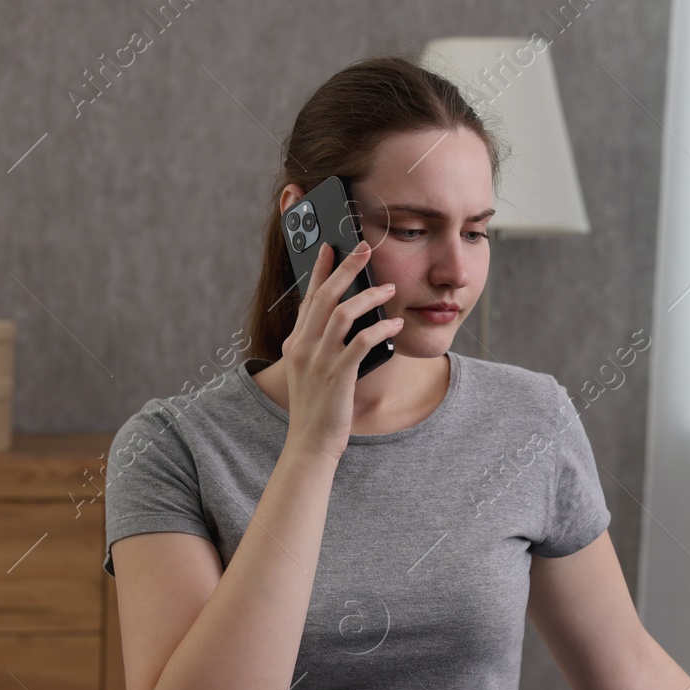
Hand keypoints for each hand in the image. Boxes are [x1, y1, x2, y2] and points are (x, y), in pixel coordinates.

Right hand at [278, 240, 402, 461]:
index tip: (330, 247)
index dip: (320, 271)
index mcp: (295, 344)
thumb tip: (345, 320)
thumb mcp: (310, 371)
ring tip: (388, 288)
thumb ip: (321, 345)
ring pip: (342, 314)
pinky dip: (380, 328)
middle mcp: (303, 347)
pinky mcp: (338, 375)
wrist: (310, 443)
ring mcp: (319, 360)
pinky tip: (394, 324)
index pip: (308, 298)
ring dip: (368, 297)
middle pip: (324, 297)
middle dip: (345, 268)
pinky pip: (361, 342)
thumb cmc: (316, 408)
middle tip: (363, 249)